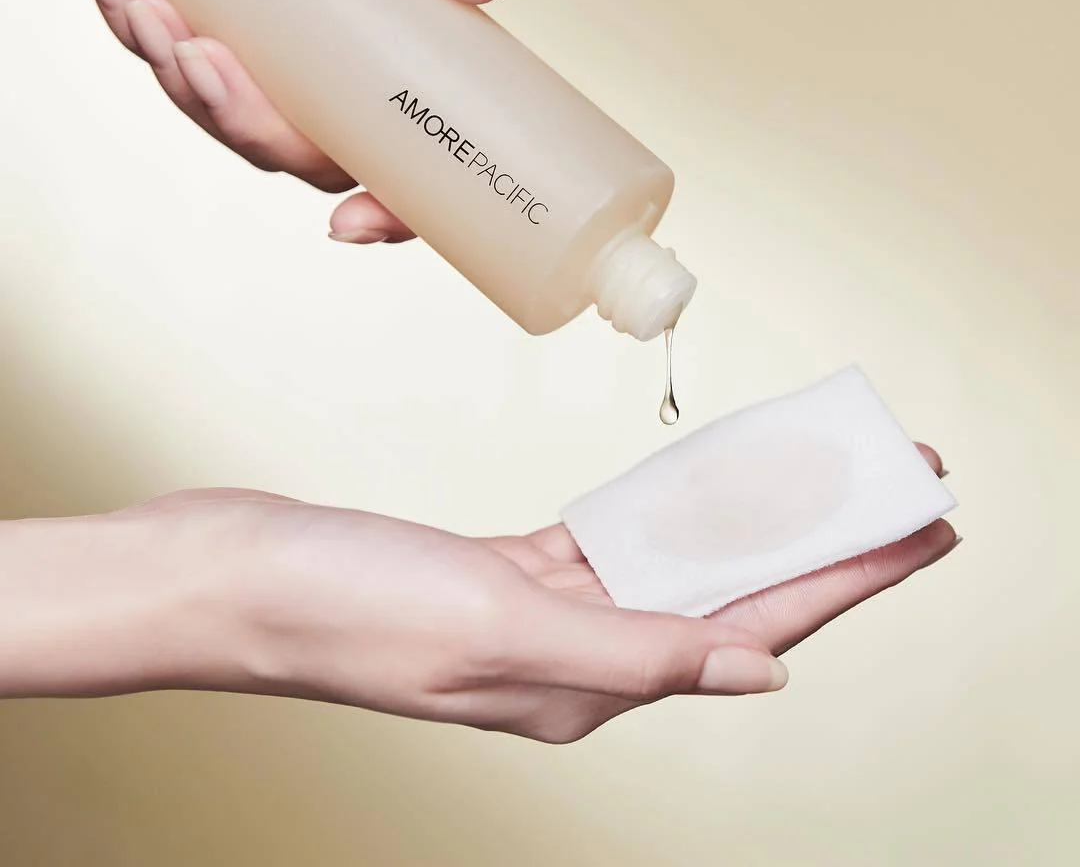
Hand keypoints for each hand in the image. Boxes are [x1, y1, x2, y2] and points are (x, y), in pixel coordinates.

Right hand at [0, 449, 954, 743]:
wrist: (236, 574)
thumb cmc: (344, 606)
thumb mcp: (496, 630)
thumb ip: (630, 656)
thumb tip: (756, 676)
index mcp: (584, 687)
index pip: (753, 629)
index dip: (849, 579)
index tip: (922, 529)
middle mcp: (576, 658)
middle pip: (732, 595)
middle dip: (823, 543)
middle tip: (899, 487)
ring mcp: (541, 614)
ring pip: (677, 565)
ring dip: (751, 525)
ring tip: (818, 483)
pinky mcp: (506, 574)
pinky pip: (614, 544)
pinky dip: (666, 515)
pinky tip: (699, 497)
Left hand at [82, 0, 497, 243]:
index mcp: (381, 39)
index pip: (393, 153)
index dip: (383, 208)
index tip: (351, 225)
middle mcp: (322, 52)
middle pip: (293, 146)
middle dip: (241, 125)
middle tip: (204, 57)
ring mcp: (262, 36)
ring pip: (224, 111)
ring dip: (178, 84)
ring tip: (150, 12)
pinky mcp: (203, 5)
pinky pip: (167, 52)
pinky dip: (131, 32)